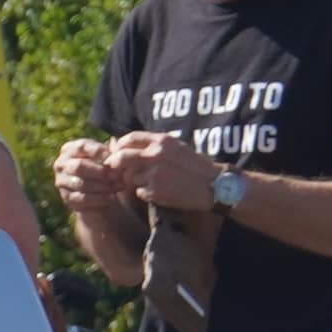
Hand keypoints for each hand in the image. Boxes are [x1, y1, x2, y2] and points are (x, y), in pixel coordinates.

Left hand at [105, 129, 226, 211]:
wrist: (214, 185)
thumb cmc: (195, 166)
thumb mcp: (176, 147)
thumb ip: (154, 145)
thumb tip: (127, 144)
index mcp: (162, 141)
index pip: (129, 138)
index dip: (120, 146)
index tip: (119, 153)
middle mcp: (155, 155)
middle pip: (121, 158)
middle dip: (117, 165)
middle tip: (120, 171)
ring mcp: (154, 174)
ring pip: (129, 177)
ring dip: (133, 181)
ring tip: (150, 182)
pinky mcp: (155, 191)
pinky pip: (139, 192)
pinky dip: (145, 193)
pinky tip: (159, 192)